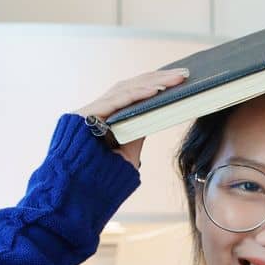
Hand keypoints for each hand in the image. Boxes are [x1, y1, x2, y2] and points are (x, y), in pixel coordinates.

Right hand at [75, 68, 189, 167]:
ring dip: (153, 82)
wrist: (78, 192)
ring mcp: (90, 110)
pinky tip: (157, 90)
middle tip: (185, 73)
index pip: (134, 93)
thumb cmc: (103, 176)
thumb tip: (156, 116)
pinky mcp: (84, 115)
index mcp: (107, 115)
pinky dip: (137, 94)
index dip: (155, 83)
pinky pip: (116, 101)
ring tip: (176, 78)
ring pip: (125, 89)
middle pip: (131, 86)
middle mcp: (98, 109)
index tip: (179, 78)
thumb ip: (137, 131)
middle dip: (159, 78)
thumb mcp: (128, 150)